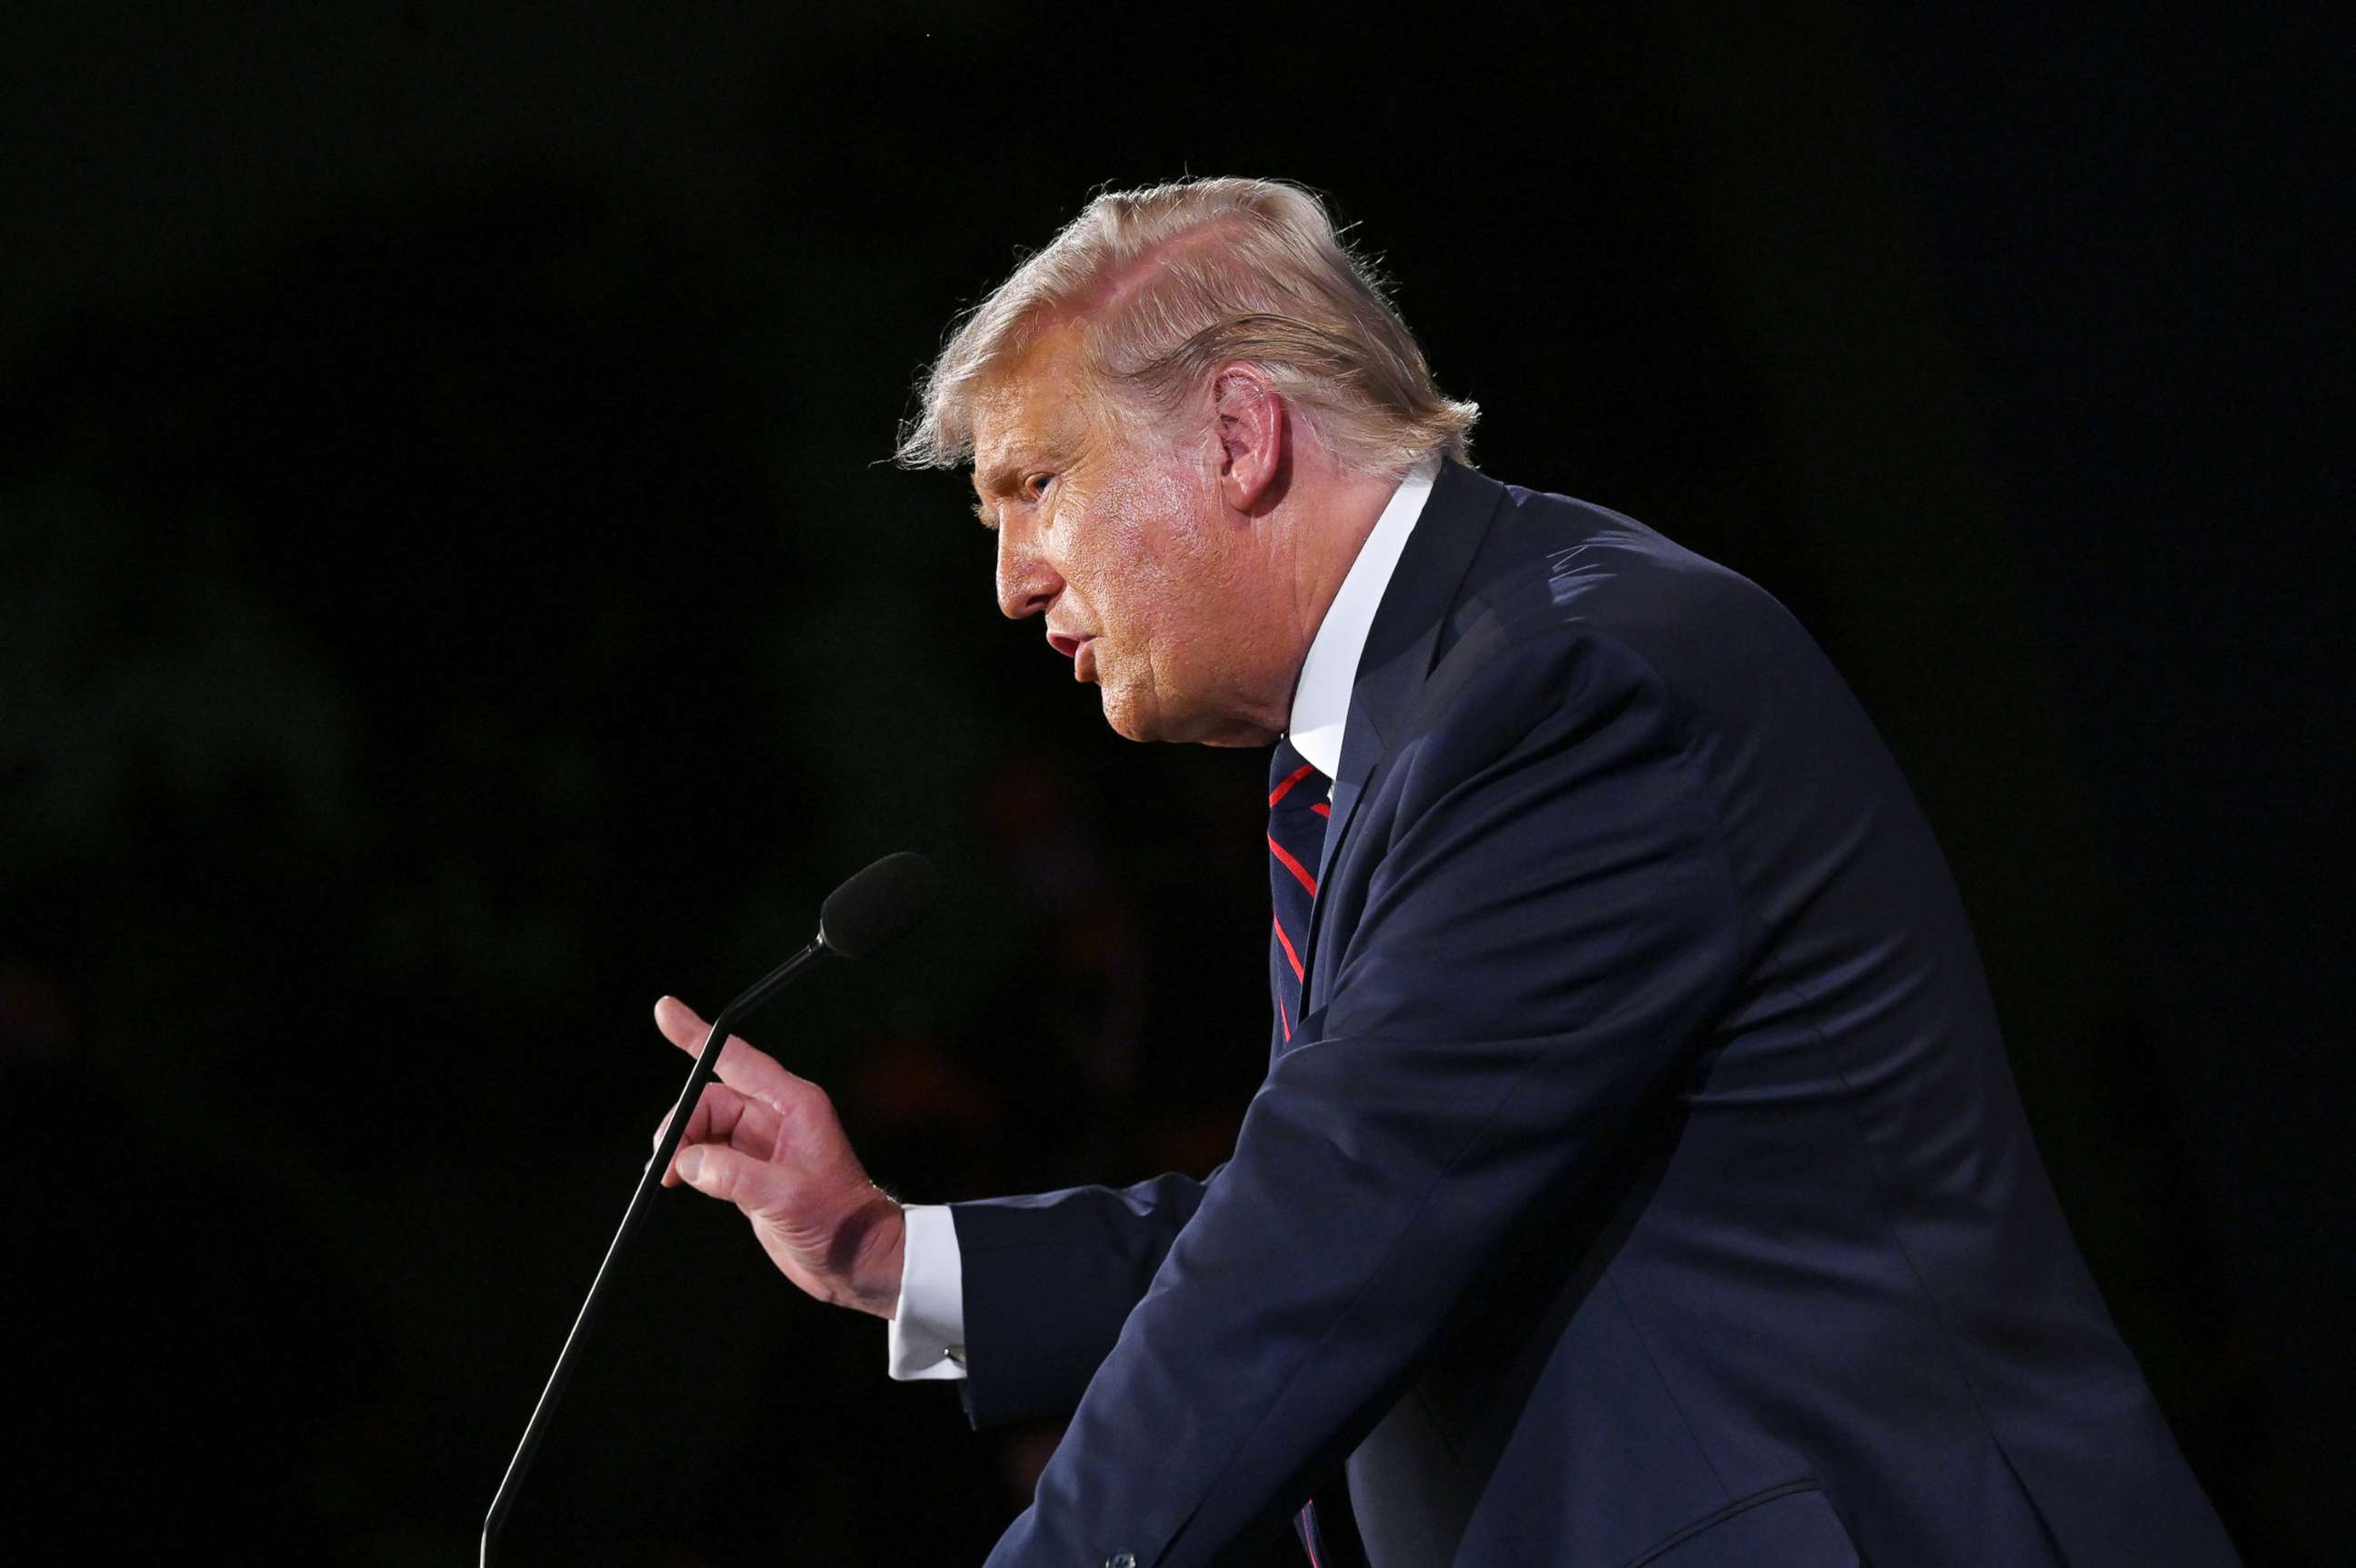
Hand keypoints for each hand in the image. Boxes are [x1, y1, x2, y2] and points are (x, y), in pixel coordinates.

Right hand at [649, 995, 905, 1318]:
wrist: (858, 1262)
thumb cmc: (841, 1222)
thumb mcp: (786, 1196)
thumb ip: (733, 1176)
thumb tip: (687, 1164)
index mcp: (793, 1105)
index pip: (736, 1059)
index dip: (696, 1035)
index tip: (664, 1011)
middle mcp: (777, 1118)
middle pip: (711, 1099)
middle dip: (682, 1122)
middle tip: (665, 1161)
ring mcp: (762, 1146)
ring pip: (705, 1129)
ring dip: (681, 1148)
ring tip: (670, 1178)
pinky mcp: (752, 1174)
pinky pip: (708, 1156)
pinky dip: (688, 1166)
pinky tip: (678, 1181)